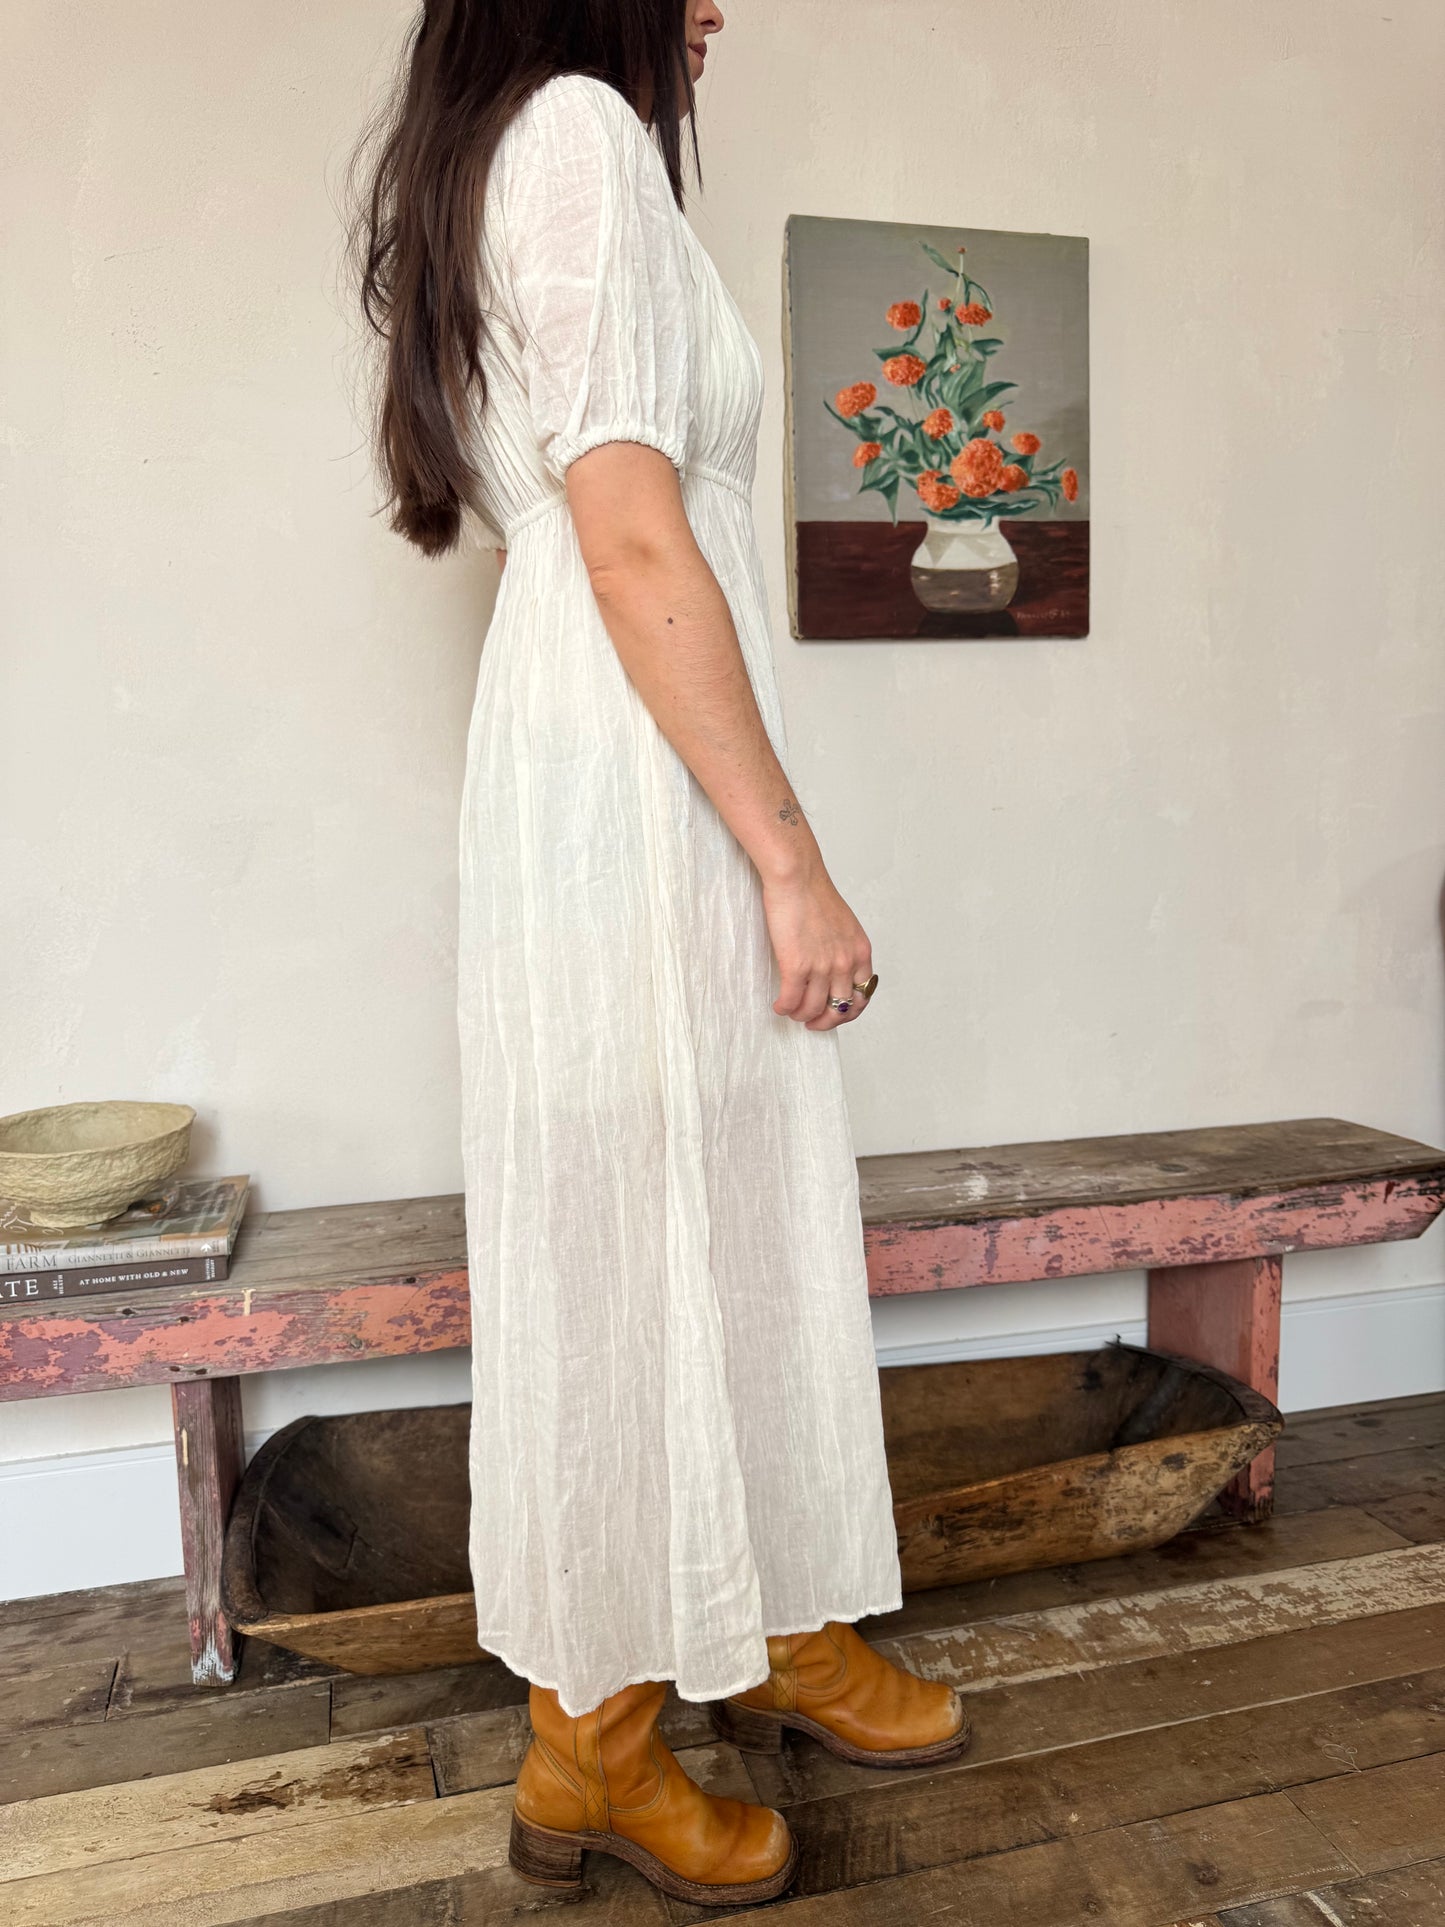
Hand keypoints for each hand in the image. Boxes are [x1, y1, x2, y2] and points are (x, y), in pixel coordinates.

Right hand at [762, 863, 873, 1028]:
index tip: (835, 1013)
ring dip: (800, 1015)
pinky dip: (784, 1007)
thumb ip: (842, 948)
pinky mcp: (797, 965)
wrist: (797, 877)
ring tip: (791, 1011)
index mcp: (860, 952)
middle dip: (825, 1021)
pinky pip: (791, 1000)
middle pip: (840, 1009)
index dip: (848, 1011)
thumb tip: (832, 970)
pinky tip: (779, 1005)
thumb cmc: (814, 893)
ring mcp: (822, 966)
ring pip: (813, 1009)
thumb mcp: (843, 924)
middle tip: (812, 1022)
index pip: (863, 996)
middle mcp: (845, 962)